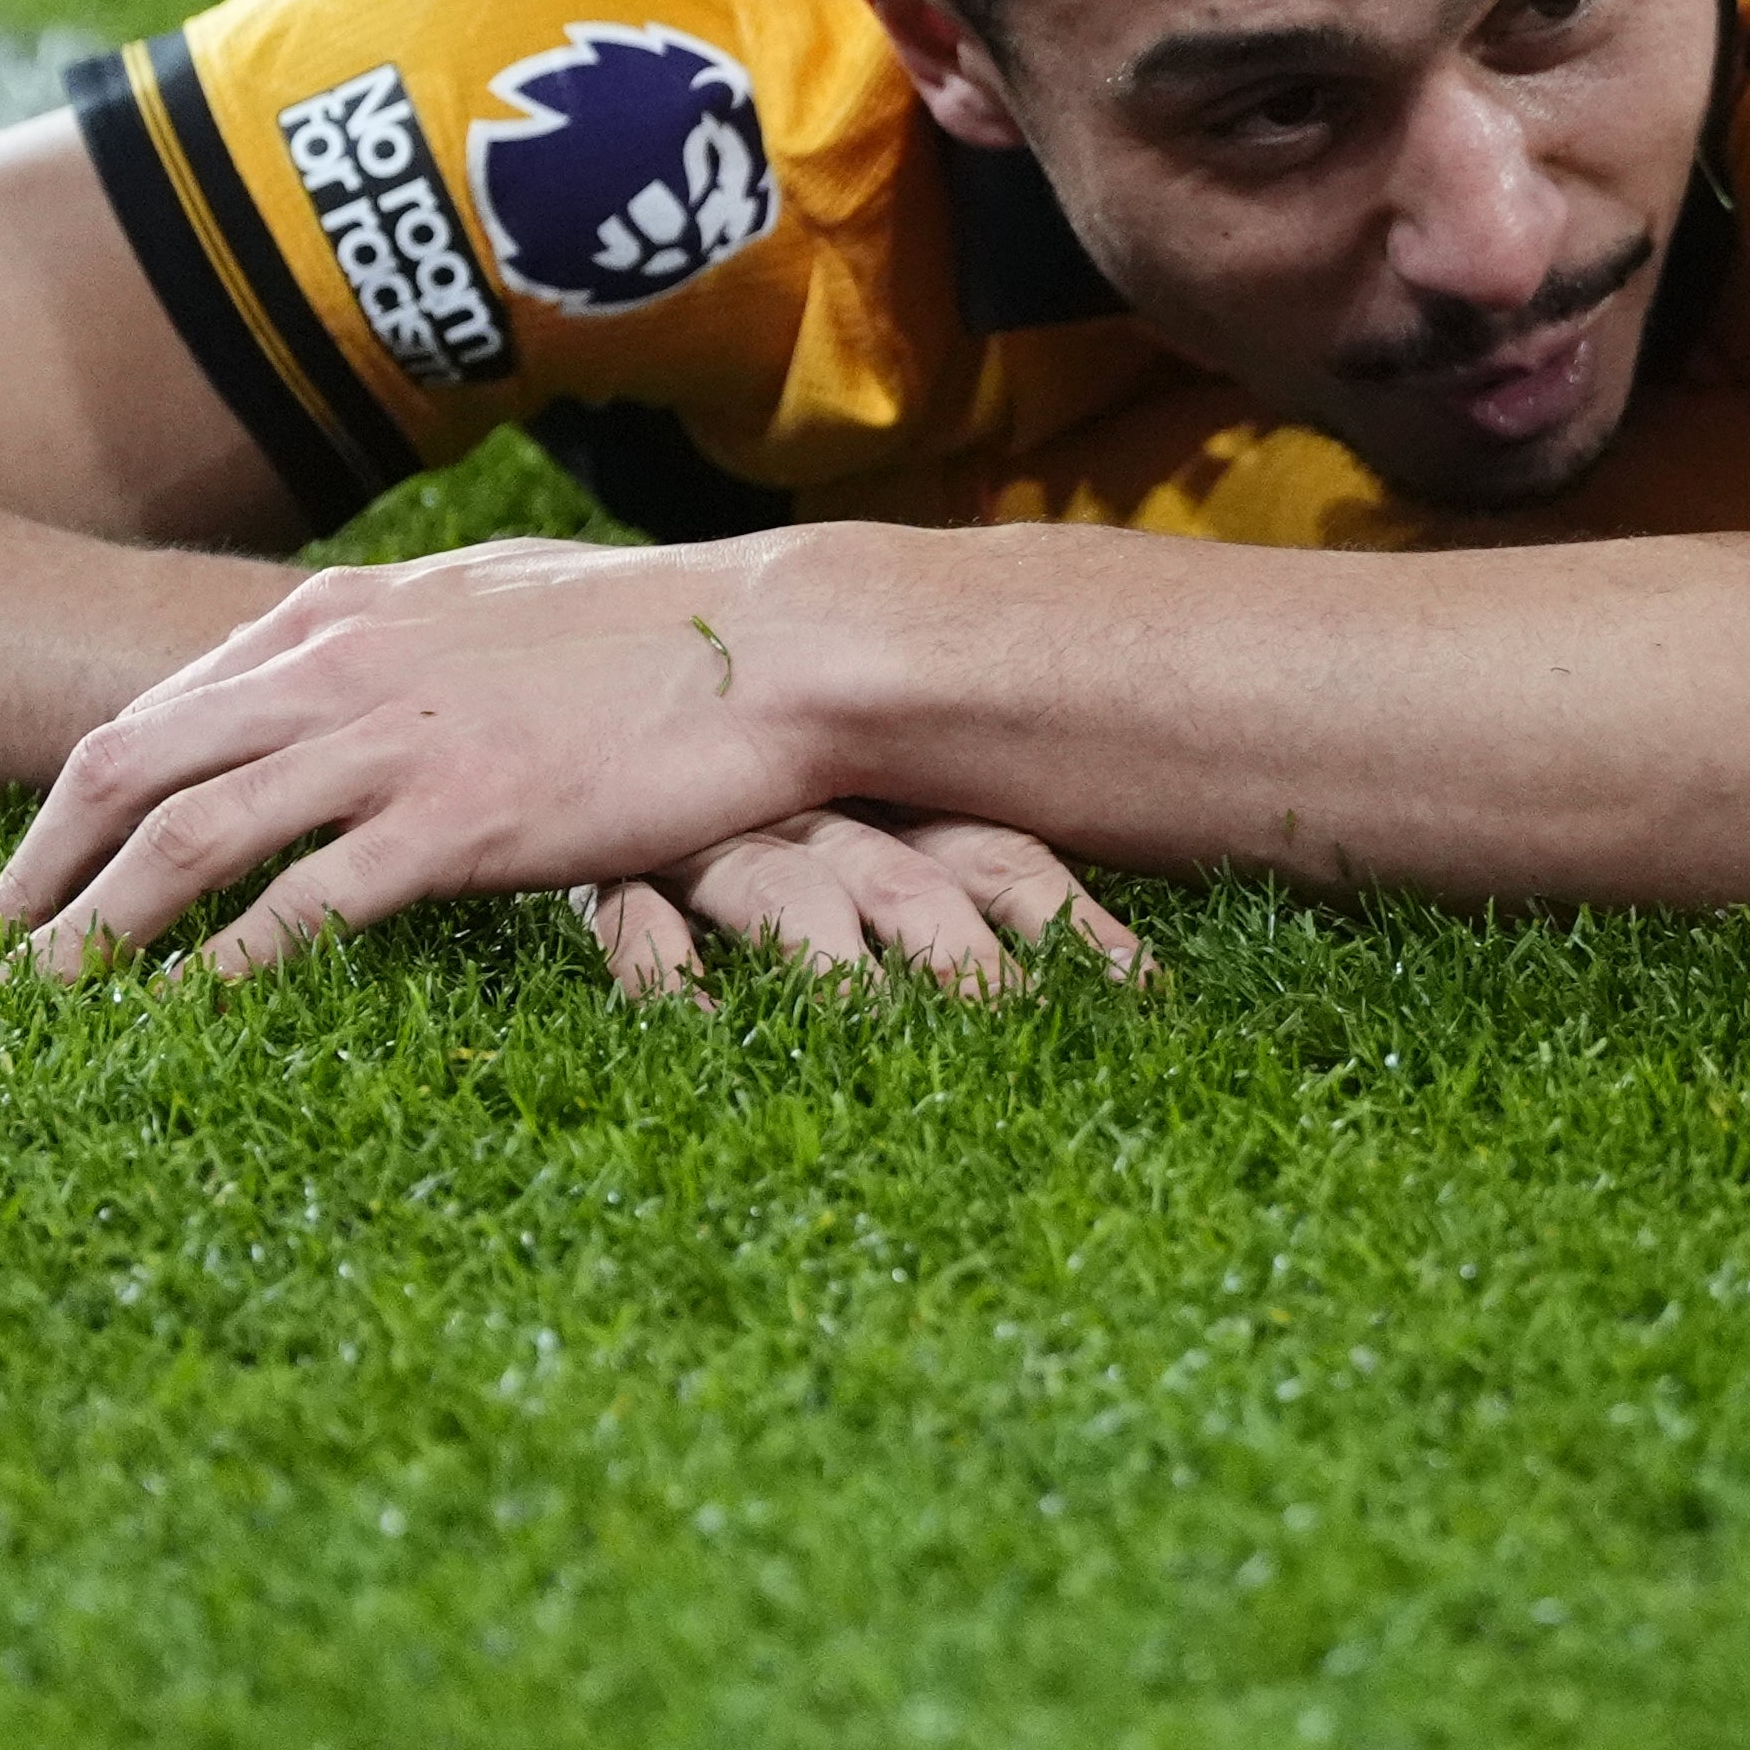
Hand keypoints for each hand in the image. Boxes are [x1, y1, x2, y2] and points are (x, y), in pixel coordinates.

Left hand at [0, 536, 834, 979]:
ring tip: (51, 1000)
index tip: (41, 862)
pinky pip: (304, 904)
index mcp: (343, 614)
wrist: (777, 643)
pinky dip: (227, 962)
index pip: (161, 706)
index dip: (80, 794)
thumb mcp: (489, 597)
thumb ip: (389, 629)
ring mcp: (394, 744)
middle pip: (134, 768)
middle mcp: (341, 667)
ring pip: (190, 840)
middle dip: (44, 863)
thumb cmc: (654, 627)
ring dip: (101, 927)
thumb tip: (327, 654)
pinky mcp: (458, 822)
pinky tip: (186, 1010)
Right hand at [574, 808, 1147, 1004]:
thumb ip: (978, 874)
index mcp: (909, 805)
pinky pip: (641, 918)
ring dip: (833, 967)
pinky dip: (668, 973)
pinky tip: (700, 1033)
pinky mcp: (624, 864)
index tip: (1138, 1004)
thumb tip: (1128, 983)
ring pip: (791, 893)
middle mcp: (829, 812)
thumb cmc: (792, 805)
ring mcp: (724, 835)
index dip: (1075, 931)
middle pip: (912, 884)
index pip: (1009, 857)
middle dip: (964, 963)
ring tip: (870, 1037)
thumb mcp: (896, 824)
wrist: (611, 711)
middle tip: (1007, 1037)